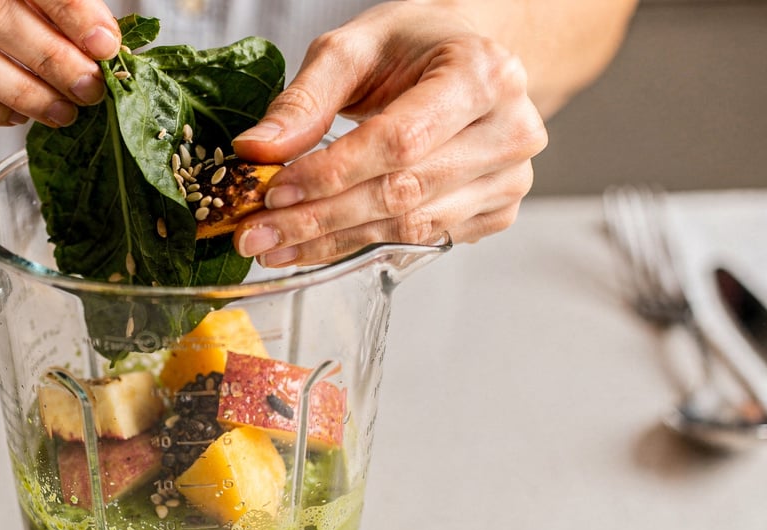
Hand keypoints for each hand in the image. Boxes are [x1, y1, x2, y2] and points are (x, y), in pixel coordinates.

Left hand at [231, 2, 547, 266]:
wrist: (465, 61)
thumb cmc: (415, 47)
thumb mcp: (354, 49)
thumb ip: (304, 99)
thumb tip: (256, 151)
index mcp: (483, 74)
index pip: (400, 141)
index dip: (332, 172)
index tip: (273, 190)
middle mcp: (510, 130)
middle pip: (403, 192)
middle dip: (320, 218)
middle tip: (257, 233)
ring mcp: (510, 178)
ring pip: (410, 227)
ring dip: (334, 242)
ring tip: (274, 245)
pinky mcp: (499, 211)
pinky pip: (422, 241)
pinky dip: (362, 246)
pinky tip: (316, 245)